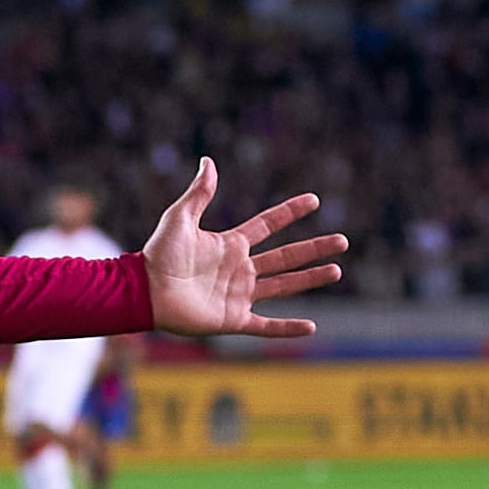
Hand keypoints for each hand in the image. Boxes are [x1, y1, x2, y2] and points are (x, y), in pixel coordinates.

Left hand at [139, 161, 345, 339]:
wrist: (145, 291)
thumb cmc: (159, 254)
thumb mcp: (180, 218)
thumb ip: (199, 193)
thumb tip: (208, 161)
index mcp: (230, 244)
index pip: (268, 225)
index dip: (290, 212)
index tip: (314, 200)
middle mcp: (240, 269)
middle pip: (286, 257)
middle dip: (314, 248)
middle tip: (342, 241)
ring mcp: (239, 294)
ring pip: (284, 286)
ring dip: (310, 278)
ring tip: (336, 270)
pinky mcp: (233, 319)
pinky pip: (265, 325)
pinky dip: (287, 328)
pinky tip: (312, 327)